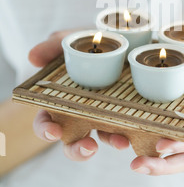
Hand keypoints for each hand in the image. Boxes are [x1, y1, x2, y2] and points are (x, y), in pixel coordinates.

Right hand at [29, 31, 130, 161]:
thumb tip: (32, 58)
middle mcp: (85, 113)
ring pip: (105, 139)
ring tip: (121, 142)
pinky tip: (147, 133)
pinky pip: (134, 129)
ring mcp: (110, 114)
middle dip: (77, 150)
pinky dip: (138, 135)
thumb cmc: (95, 40)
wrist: (132, 36)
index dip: (46, 129)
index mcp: (64, 99)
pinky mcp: (134, 112)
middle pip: (73, 141)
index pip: (47, 120)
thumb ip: (53, 45)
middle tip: (87, 147)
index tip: (54, 132)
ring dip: (112, 143)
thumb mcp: (75, 38)